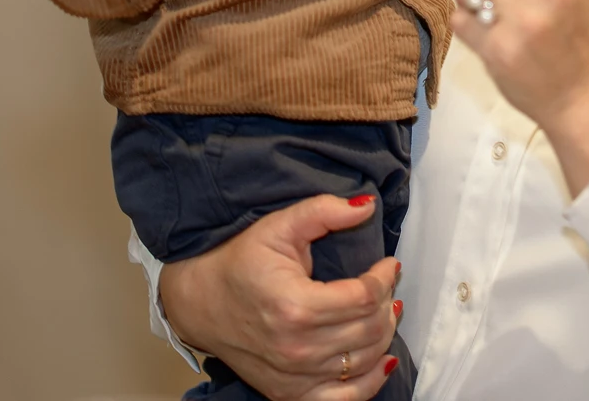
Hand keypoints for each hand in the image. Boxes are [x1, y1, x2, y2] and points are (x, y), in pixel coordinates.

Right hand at [158, 194, 401, 400]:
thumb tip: (366, 206)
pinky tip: (382, 358)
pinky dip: (372, 380)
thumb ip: (323, 211)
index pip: (364, 297)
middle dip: (386, 302)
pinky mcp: (289, 394)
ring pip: (365, 361)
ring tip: (382, 310)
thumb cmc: (239, 262)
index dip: (385, 278)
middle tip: (384, 285)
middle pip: (370, 330)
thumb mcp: (278, 226)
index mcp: (295, 306)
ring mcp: (294, 376)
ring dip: (384, 334)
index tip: (389, 264)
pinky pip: (346, 399)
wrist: (199, 302)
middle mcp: (297, 348)